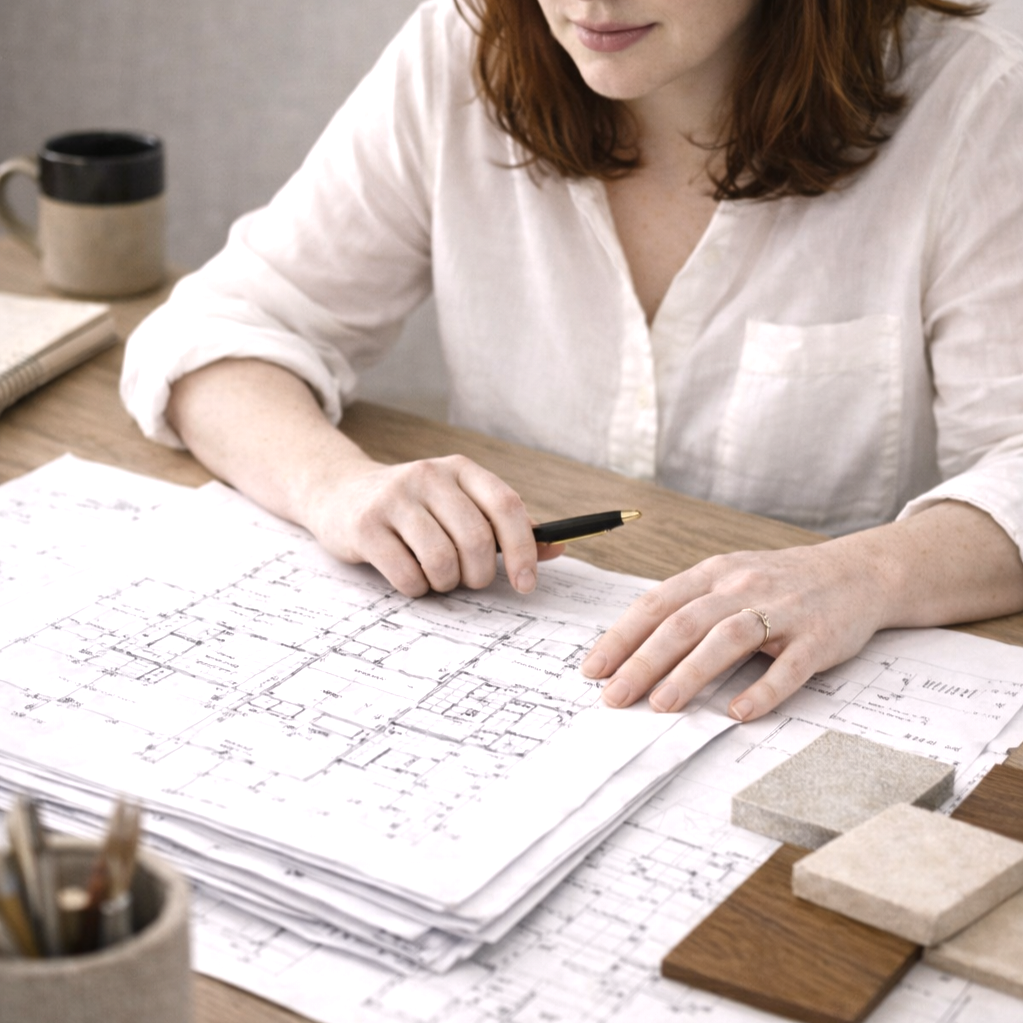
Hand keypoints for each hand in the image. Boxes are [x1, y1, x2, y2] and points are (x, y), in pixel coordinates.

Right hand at [304, 453, 562, 596]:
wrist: (339, 492)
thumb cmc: (414, 507)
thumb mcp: (459, 503)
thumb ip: (505, 526)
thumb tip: (557, 548)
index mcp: (460, 469)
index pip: (505, 506)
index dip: (523, 549)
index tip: (525, 583)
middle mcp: (428, 476)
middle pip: (476, 540)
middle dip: (479, 574)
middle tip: (470, 581)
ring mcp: (394, 499)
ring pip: (441, 561)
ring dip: (446, 583)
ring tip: (437, 577)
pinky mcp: (365, 526)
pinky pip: (407, 575)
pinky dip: (416, 588)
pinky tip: (410, 577)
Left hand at [579, 539, 889, 721]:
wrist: (857, 572)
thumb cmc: (779, 583)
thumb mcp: (729, 579)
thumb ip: (688, 606)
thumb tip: (631, 647)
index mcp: (714, 574)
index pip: (656, 604)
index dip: (622, 637)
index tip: (593, 669)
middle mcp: (742, 586)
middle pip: (683, 623)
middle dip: (643, 662)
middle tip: (614, 697)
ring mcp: (781, 610)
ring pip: (727, 639)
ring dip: (691, 673)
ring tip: (661, 705)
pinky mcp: (818, 637)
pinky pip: (789, 666)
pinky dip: (763, 690)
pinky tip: (738, 712)